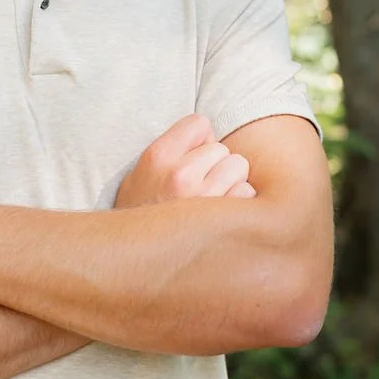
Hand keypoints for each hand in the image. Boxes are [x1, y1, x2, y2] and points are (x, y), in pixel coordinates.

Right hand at [114, 113, 254, 209]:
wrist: (131, 255)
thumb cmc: (141, 209)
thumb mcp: (142, 170)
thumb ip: (173, 148)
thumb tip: (209, 135)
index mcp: (158, 157)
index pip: (200, 123)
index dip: (199, 139)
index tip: (191, 156)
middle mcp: (180, 175)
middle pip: (222, 148)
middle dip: (213, 163)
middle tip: (196, 184)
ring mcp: (204, 199)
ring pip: (238, 167)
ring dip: (229, 180)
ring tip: (207, 198)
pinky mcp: (222, 221)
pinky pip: (246, 193)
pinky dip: (238, 200)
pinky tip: (218, 213)